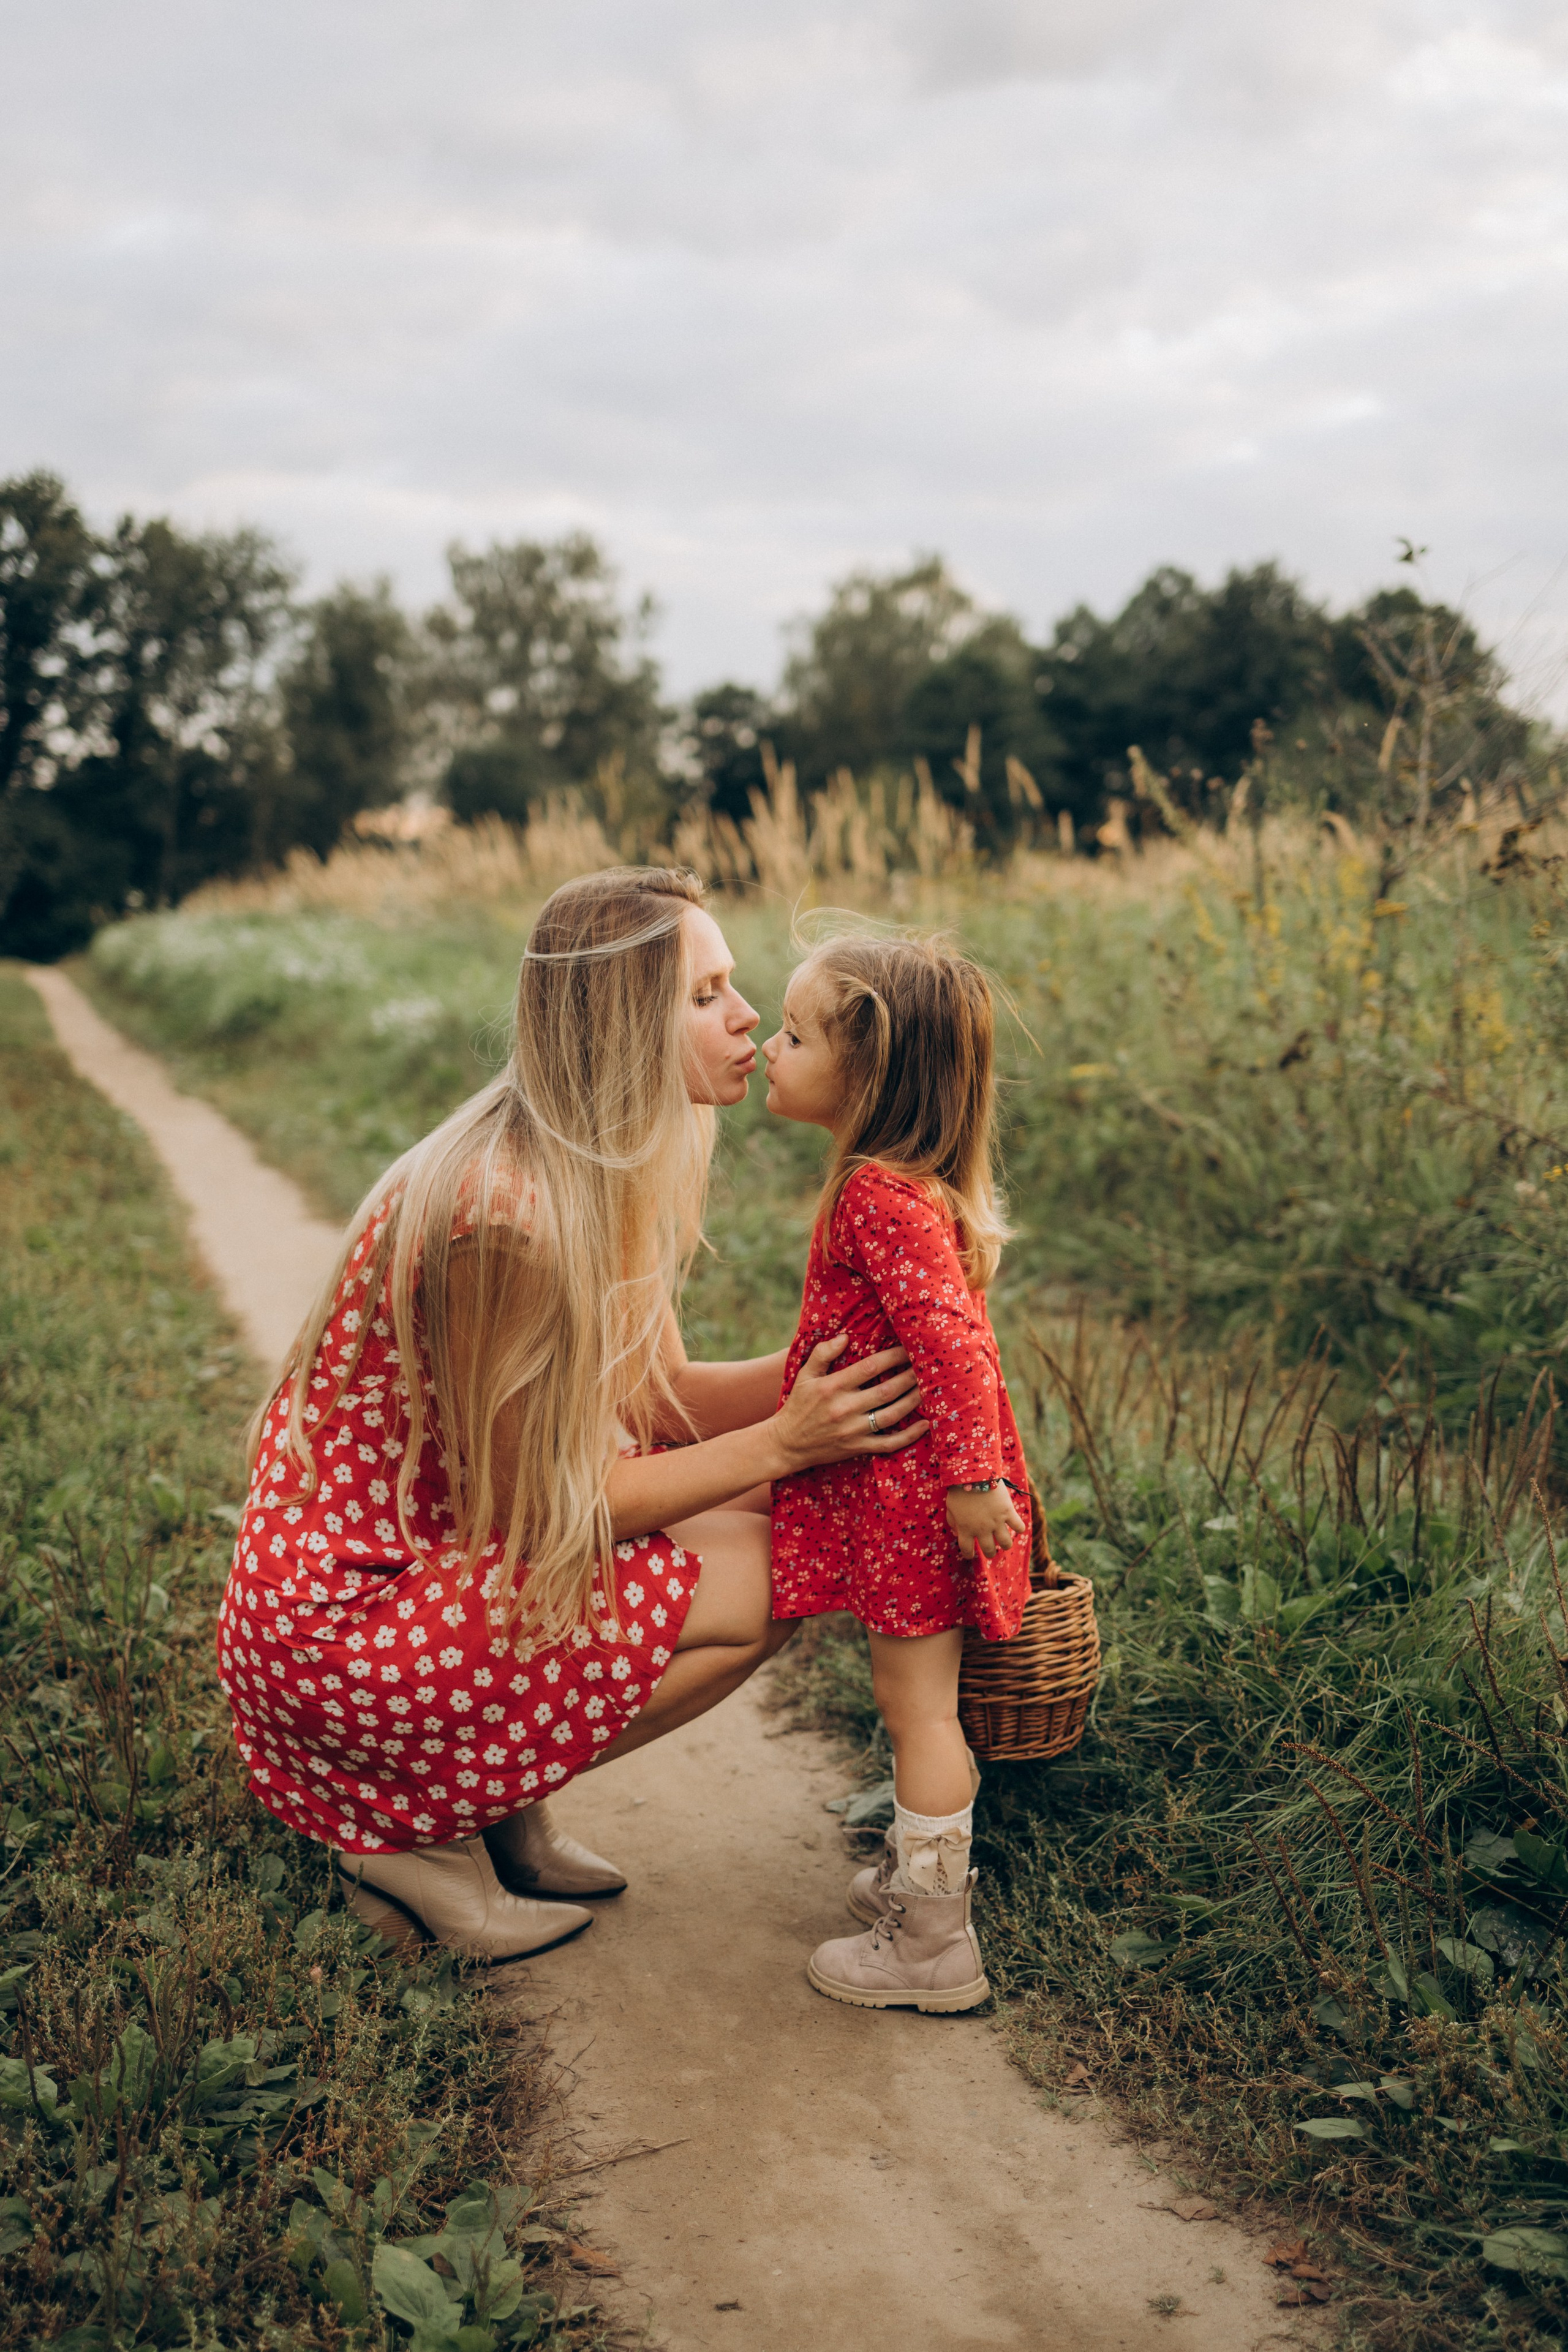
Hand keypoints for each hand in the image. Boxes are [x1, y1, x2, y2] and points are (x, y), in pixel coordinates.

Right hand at [770, 1334, 927, 1475]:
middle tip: (927, 1367)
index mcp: (833, 1387)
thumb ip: (823, 1354)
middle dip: (910, 1377)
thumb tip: (845, 1337)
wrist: (786, 1444)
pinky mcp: (858, 1447)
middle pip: (886, 1390)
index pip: (870, 1367)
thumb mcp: (804, 1375)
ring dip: (913, 1401)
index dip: (892, 1357)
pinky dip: (909, 1436)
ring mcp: (853, 1430)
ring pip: (892, 1415)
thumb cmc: (798, 1405)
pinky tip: (925, 1425)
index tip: (908, 1348)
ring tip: (929, 1389)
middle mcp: (844, 1408)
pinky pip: (889, 1443)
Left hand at [946, 1481, 1024, 1561]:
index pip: (967, 1550)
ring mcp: (996, 1522)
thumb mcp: (950, 1507)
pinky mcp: (1008, 1512)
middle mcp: (982, 1529)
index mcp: (966, 1529)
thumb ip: (953, 1522)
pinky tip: (1016, 1525)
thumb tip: (957, 1533)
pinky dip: (1019, 1528)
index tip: (971, 1555)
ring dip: (1005, 1544)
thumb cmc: (959, 1489)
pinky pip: (1019, 1527)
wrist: (974, 1474)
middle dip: (990, 1552)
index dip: (969, 1554)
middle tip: (991, 1549)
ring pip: (1006, 1543)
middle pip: (989, 1550)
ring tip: (1004, 1542)